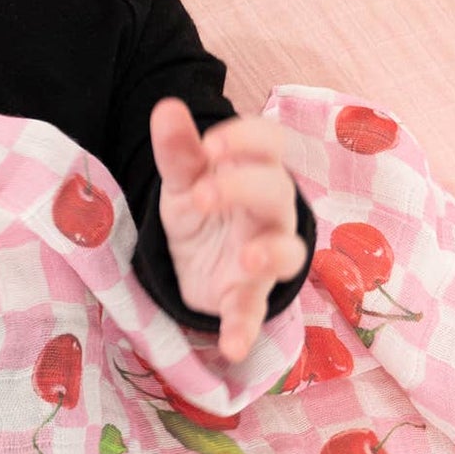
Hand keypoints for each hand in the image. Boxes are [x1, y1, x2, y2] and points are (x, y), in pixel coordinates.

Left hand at [149, 96, 307, 363]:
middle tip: (201, 195)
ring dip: (271, 254)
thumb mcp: (181, 178)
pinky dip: (245, 329)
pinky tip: (232, 347)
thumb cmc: (202, 207)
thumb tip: (166, 106)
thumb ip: (177, 148)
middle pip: (277, 192)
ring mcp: (263, 256)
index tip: (210, 147)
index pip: (271, 143)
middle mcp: (269, 212)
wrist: (195, 259)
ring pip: (288, 252)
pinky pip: (255, 312)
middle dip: (243, 189)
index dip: (246, 140)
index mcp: (254, 171)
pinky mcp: (247, 296)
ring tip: (246, 259)